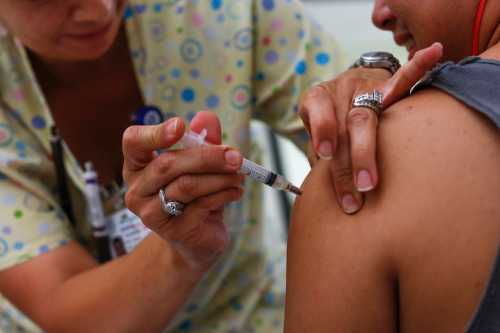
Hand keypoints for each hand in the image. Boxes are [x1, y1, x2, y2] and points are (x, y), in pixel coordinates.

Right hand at [122, 111, 243, 271]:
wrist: (197, 240)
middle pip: (167, 164)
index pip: (133, 142)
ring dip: (220, 177)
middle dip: (207, 157)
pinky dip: (224, 193)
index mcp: (138, 166)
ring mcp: (151, 213)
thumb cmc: (195, 196)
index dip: (154, 133)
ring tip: (239, 174)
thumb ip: (203, 140)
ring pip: (187, 185)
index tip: (181, 125)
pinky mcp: (173, 230)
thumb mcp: (200, 165)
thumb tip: (207, 117)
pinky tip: (235, 191)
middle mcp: (137, 190)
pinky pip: (202, 205)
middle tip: (235, 156)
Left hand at [299, 43, 442, 213]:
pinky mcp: (388, 86)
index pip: (318, 110)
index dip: (321, 129)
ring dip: (367, 153)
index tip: (324, 154)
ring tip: (370, 185)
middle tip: (352, 195)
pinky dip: (418, 67)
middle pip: (348, 124)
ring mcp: (366, 86)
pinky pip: (404, 78)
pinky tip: (433, 53)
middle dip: (349, 161)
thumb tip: (318, 191)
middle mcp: (341, 88)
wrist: (348, 86)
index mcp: (317, 96)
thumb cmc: (330, 118)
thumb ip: (317, 152)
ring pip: (368, 117)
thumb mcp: (316, 130)